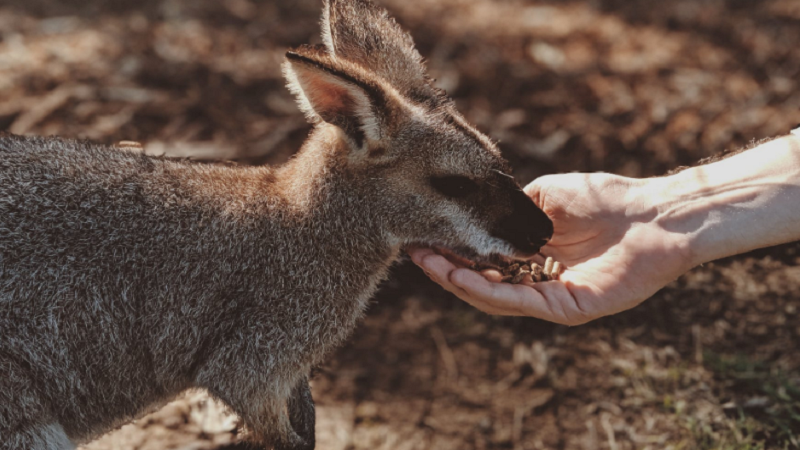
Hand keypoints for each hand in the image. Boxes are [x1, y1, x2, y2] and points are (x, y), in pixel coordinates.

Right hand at [409, 173, 694, 324]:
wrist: (655, 213)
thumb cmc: (607, 199)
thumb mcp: (545, 196)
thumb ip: (511, 208)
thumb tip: (477, 211)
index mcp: (533, 255)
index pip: (484, 260)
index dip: (451, 251)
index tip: (421, 237)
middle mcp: (538, 280)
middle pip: (482, 282)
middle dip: (445, 268)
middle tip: (413, 253)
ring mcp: (551, 297)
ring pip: (494, 296)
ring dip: (457, 280)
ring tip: (427, 263)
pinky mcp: (567, 308)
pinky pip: (520, 302)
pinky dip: (487, 290)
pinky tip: (461, 275)